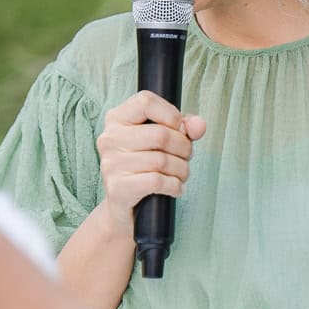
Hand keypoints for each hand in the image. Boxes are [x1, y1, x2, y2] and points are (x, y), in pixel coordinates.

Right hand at [96, 91, 205, 232]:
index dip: (171, 115)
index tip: (179, 129)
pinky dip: (174, 186)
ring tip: (181, 174)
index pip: (146, 101)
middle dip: (183, 148)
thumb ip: (184, 128)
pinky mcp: (117, 188)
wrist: (125, 206)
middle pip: (160, 134)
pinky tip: (175, 188)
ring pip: (162, 160)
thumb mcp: (165, 142)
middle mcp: (109, 138)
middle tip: (185, 158)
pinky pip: (157, 182)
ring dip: (181, 170)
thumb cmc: (145, 166)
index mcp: (117, 118)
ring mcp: (111, 164)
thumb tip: (198, 125)